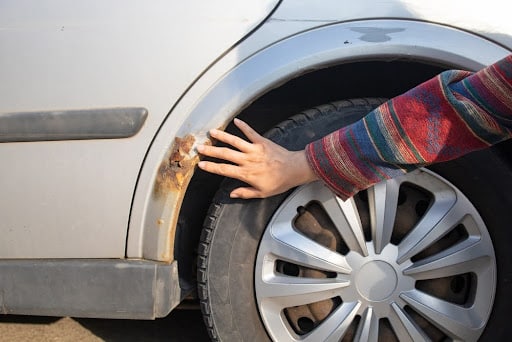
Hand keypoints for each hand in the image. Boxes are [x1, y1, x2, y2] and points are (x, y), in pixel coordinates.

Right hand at [197, 118, 317, 198]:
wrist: (294, 169)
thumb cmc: (280, 182)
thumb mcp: (262, 193)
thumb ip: (245, 193)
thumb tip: (231, 194)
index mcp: (246, 173)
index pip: (224, 170)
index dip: (211, 167)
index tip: (202, 165)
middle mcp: (248, 160)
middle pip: (225, 154)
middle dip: (211, 151)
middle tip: (200, 148)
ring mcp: (254, 149)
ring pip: (235, 141)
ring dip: (222, 136)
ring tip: (212, 132)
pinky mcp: (262, 141)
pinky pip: (250, 132)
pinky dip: (243, 126)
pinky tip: (236, 121)